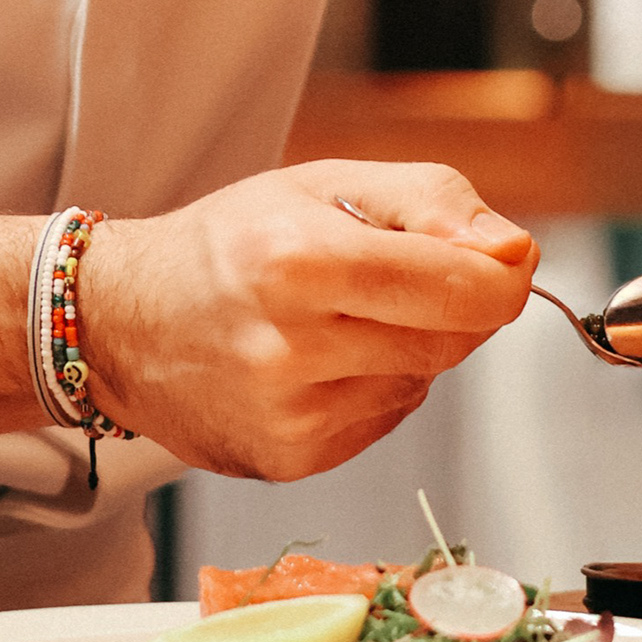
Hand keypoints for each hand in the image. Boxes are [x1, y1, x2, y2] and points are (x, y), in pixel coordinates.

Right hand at [74, 161, 537, 478]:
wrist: (124, 320)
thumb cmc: (228, 241)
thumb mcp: (325, 183)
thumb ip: (434, 202)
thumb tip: (517, 252)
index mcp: (300, 258)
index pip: (463, 287)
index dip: (503, 274)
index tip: (502, 259)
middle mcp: (289, 344)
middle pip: (452, 339)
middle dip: (452, 303)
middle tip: (400, 273)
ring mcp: (288, 413)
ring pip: (421, 380)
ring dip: (409, 346)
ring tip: (339, 316)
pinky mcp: (288, 459)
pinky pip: (383, 419)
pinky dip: (374, 386)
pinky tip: (320, 359)